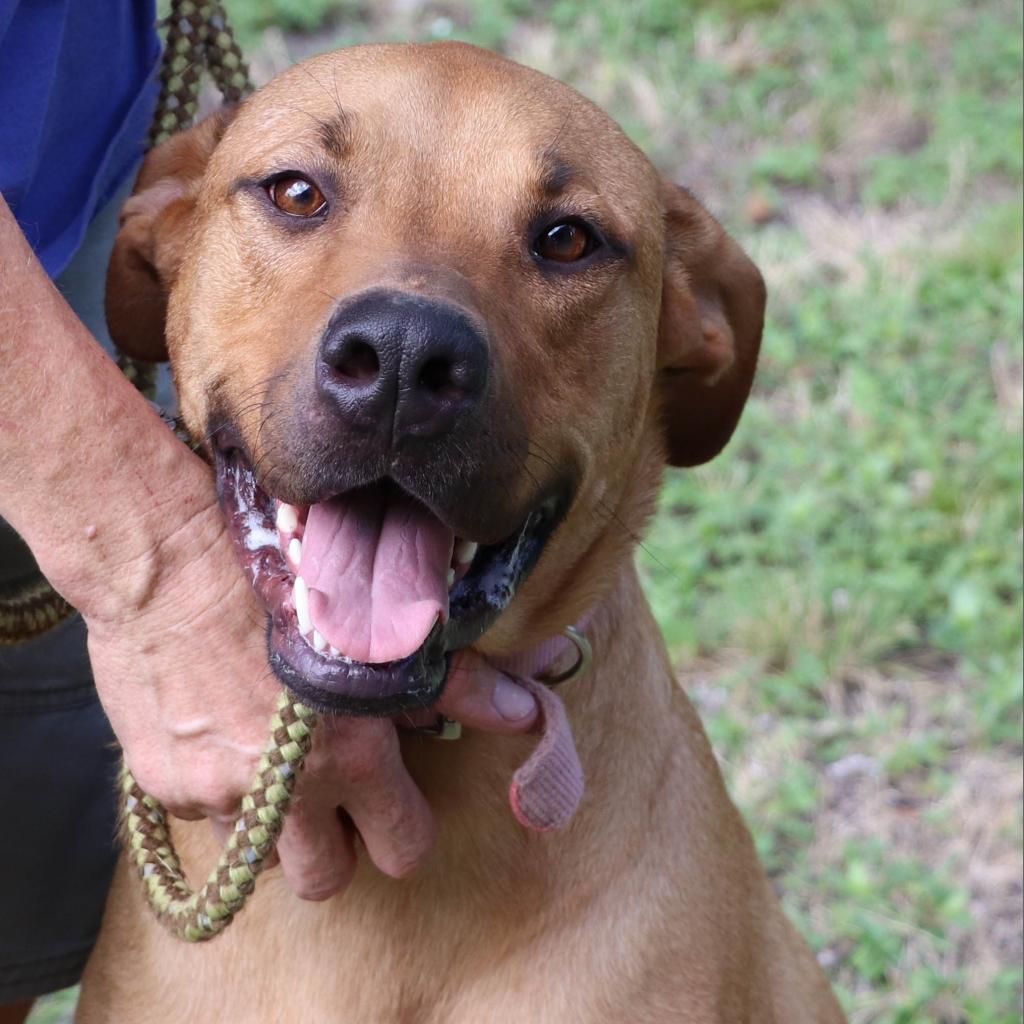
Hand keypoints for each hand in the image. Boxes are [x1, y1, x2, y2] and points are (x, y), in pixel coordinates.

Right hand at [83, 477, 538, 899]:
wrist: (164, 561)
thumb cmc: (282, 579)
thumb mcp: (375, 628)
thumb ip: (455, 681)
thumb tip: (526, 711)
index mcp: (351, 757)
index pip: (404, 848)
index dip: (406, 828)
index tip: (394, 799)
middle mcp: (285, 791)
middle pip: (325, 880)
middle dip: (336, 847)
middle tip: (332, 794)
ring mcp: (216, 794)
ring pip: (259, 853)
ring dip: (274, 820)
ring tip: (275, 753)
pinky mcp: (161, 784)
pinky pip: (202, 813)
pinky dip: (219, 784)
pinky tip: (221, 723)